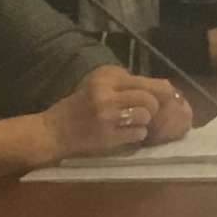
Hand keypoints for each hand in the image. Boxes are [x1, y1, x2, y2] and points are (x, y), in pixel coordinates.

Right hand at [43, 66, 181, 158]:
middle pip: (148, 97)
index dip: (159, 89)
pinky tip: (129, 134)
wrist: (53, 132)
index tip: (164, 95)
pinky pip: (138, 133)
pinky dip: (138, 134)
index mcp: (103, 80)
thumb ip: (120, 83)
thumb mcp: (94, 86)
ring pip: (145, 115)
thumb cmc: (76, 108)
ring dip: (145, 121)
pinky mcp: (108, 136)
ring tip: (136, 123)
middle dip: (153, 106)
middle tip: (149, 112)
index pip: (142, 80)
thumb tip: (155, 86)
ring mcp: (107, 117)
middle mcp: (106, 95)